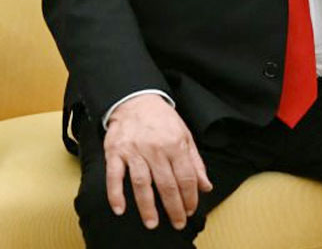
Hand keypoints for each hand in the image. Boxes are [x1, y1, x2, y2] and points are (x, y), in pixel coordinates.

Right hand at [103, 94, 211, 230]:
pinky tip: (120, 209)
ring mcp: (134, 151)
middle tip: (177, 223)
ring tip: (152, 223)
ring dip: (147, 206)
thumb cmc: (163, 120)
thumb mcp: (186, 136)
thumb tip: (206, 186)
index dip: (190, 196)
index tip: (191, 210)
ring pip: (142, 183)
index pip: (186, 177)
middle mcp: (156, 149)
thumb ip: (195, 163)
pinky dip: (116, 194)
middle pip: (166, 184)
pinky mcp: (115, 152)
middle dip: (173, 207)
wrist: (136, 100)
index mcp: (176, 145)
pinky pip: (114, 176)